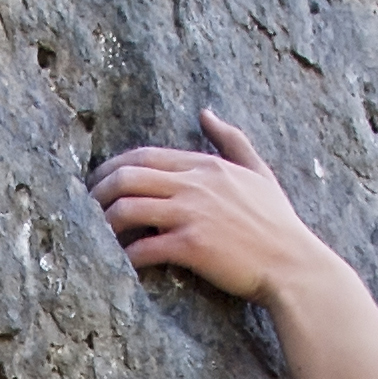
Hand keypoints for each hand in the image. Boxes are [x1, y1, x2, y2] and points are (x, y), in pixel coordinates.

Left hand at [89, 110, 328, 300]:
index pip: (143, 156)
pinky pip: (142, 247)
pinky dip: (123, 256)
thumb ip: (232, 140)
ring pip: (127, 208)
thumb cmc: (277, 224)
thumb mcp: (259, 171)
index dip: (111, 168)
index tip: (96, 184)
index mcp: (205, 165)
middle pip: (127, 176)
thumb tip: (206, 113)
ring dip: (103, 224)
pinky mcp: (192, 246)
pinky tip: (118, 265)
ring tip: (95, 238)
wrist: (292, 264)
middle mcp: (195, 184)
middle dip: (97, 193)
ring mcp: (192, 214)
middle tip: (85, 212)